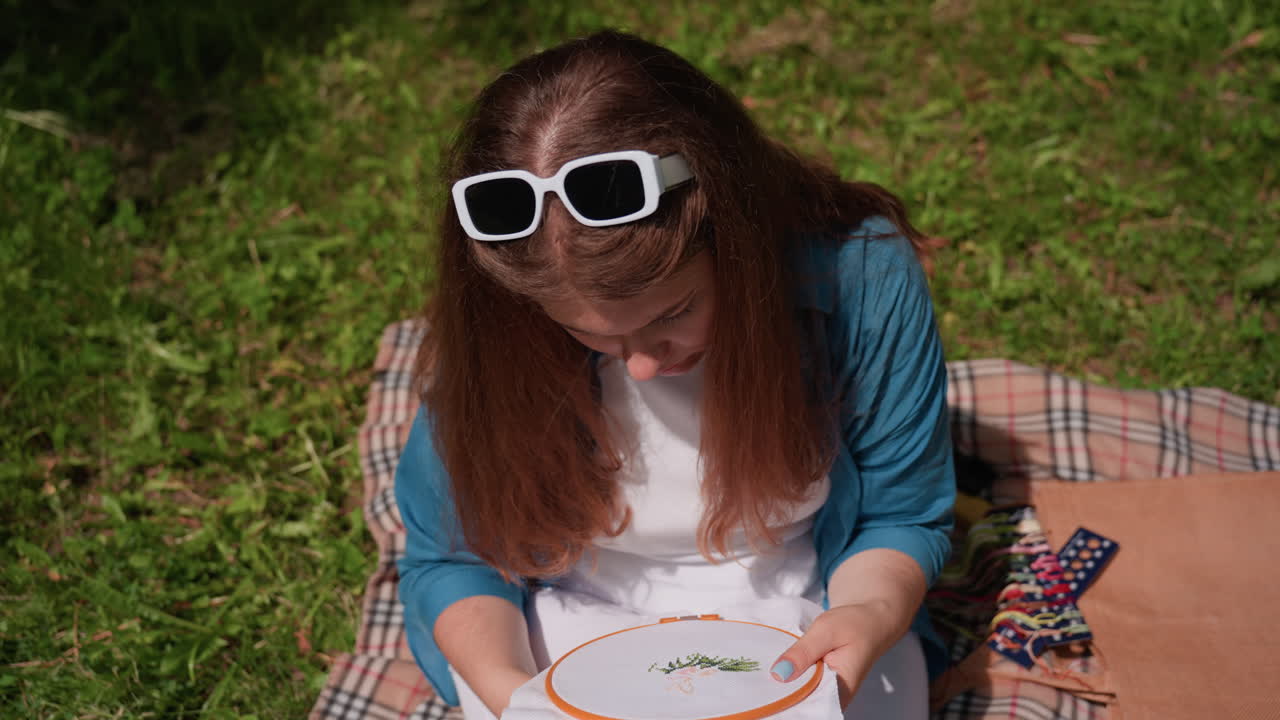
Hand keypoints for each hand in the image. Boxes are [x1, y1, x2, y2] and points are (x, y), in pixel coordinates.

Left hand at [769, 603, 887, 708]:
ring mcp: (827, 691)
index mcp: (840, 691)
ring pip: (799, 694)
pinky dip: (788, 676)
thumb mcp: (826, 631)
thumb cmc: (855, 623)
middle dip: (780, 692)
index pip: (809, 707)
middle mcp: (835, 697)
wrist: (872, 619)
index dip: (786, 702)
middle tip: (756, 682)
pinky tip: (774, 670)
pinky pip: (801, 685)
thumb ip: (803, 652)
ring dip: (782, 684)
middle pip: (801, 703)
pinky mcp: (821, 682)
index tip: (764, 694)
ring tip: (761, 677)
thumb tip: (778, 674)